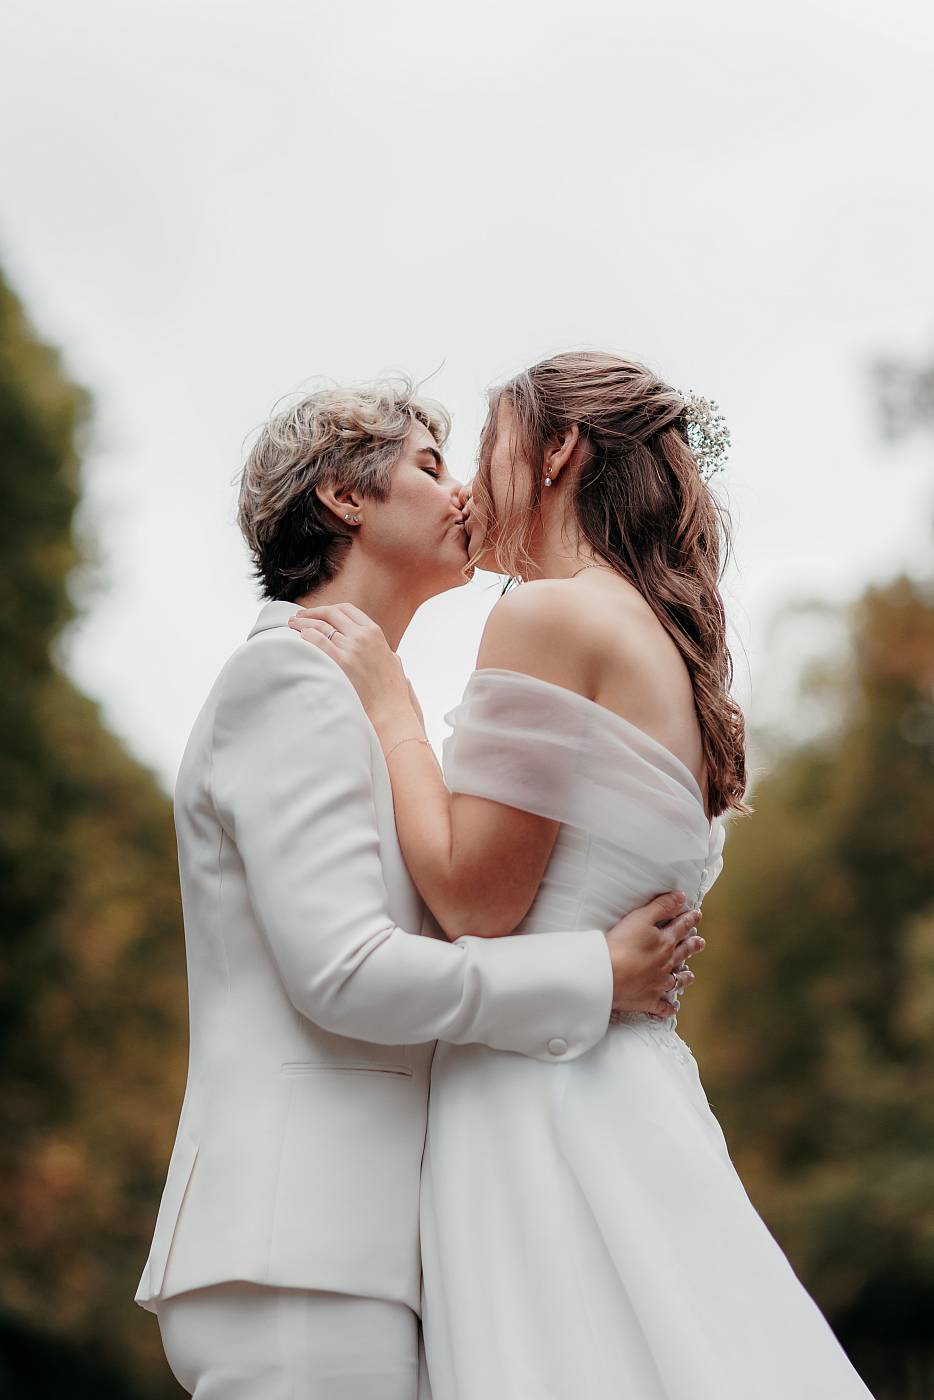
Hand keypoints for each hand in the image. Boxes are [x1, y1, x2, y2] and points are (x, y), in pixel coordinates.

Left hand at [288, 603, 410, 725]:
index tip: (317, 613)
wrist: (390, 709)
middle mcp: (362, 636)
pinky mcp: (342, 662)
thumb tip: (375, 646)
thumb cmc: (391, 689)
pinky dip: (307, 635)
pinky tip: (300, 637)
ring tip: (292, 625)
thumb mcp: (391, 659)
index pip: (347, 609)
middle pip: (331, 613)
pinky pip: (319, 641)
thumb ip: (380, 648)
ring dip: (303, 623)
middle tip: (298, 616)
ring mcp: (352, 648)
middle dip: (312, 612)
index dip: (328, 608)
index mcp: (374, 632)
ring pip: (321, 626)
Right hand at [605, 891, 704, 1018]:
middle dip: (692, 945)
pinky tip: (673, 1008)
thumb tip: (681, 897)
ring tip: (690, 975)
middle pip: (683, 953)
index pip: (681, 927)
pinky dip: (668, 1008)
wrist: (608, 976)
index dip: (689, 919)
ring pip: (677, 980)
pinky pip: (662, 1006)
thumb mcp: (640, 917)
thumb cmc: (621, 944)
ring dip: (685, 977)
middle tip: (700, 942)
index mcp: (665, 942)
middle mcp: (666, 963)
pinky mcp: (648, 1000)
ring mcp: (658, 983)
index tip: (697, 914)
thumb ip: (661, 906)